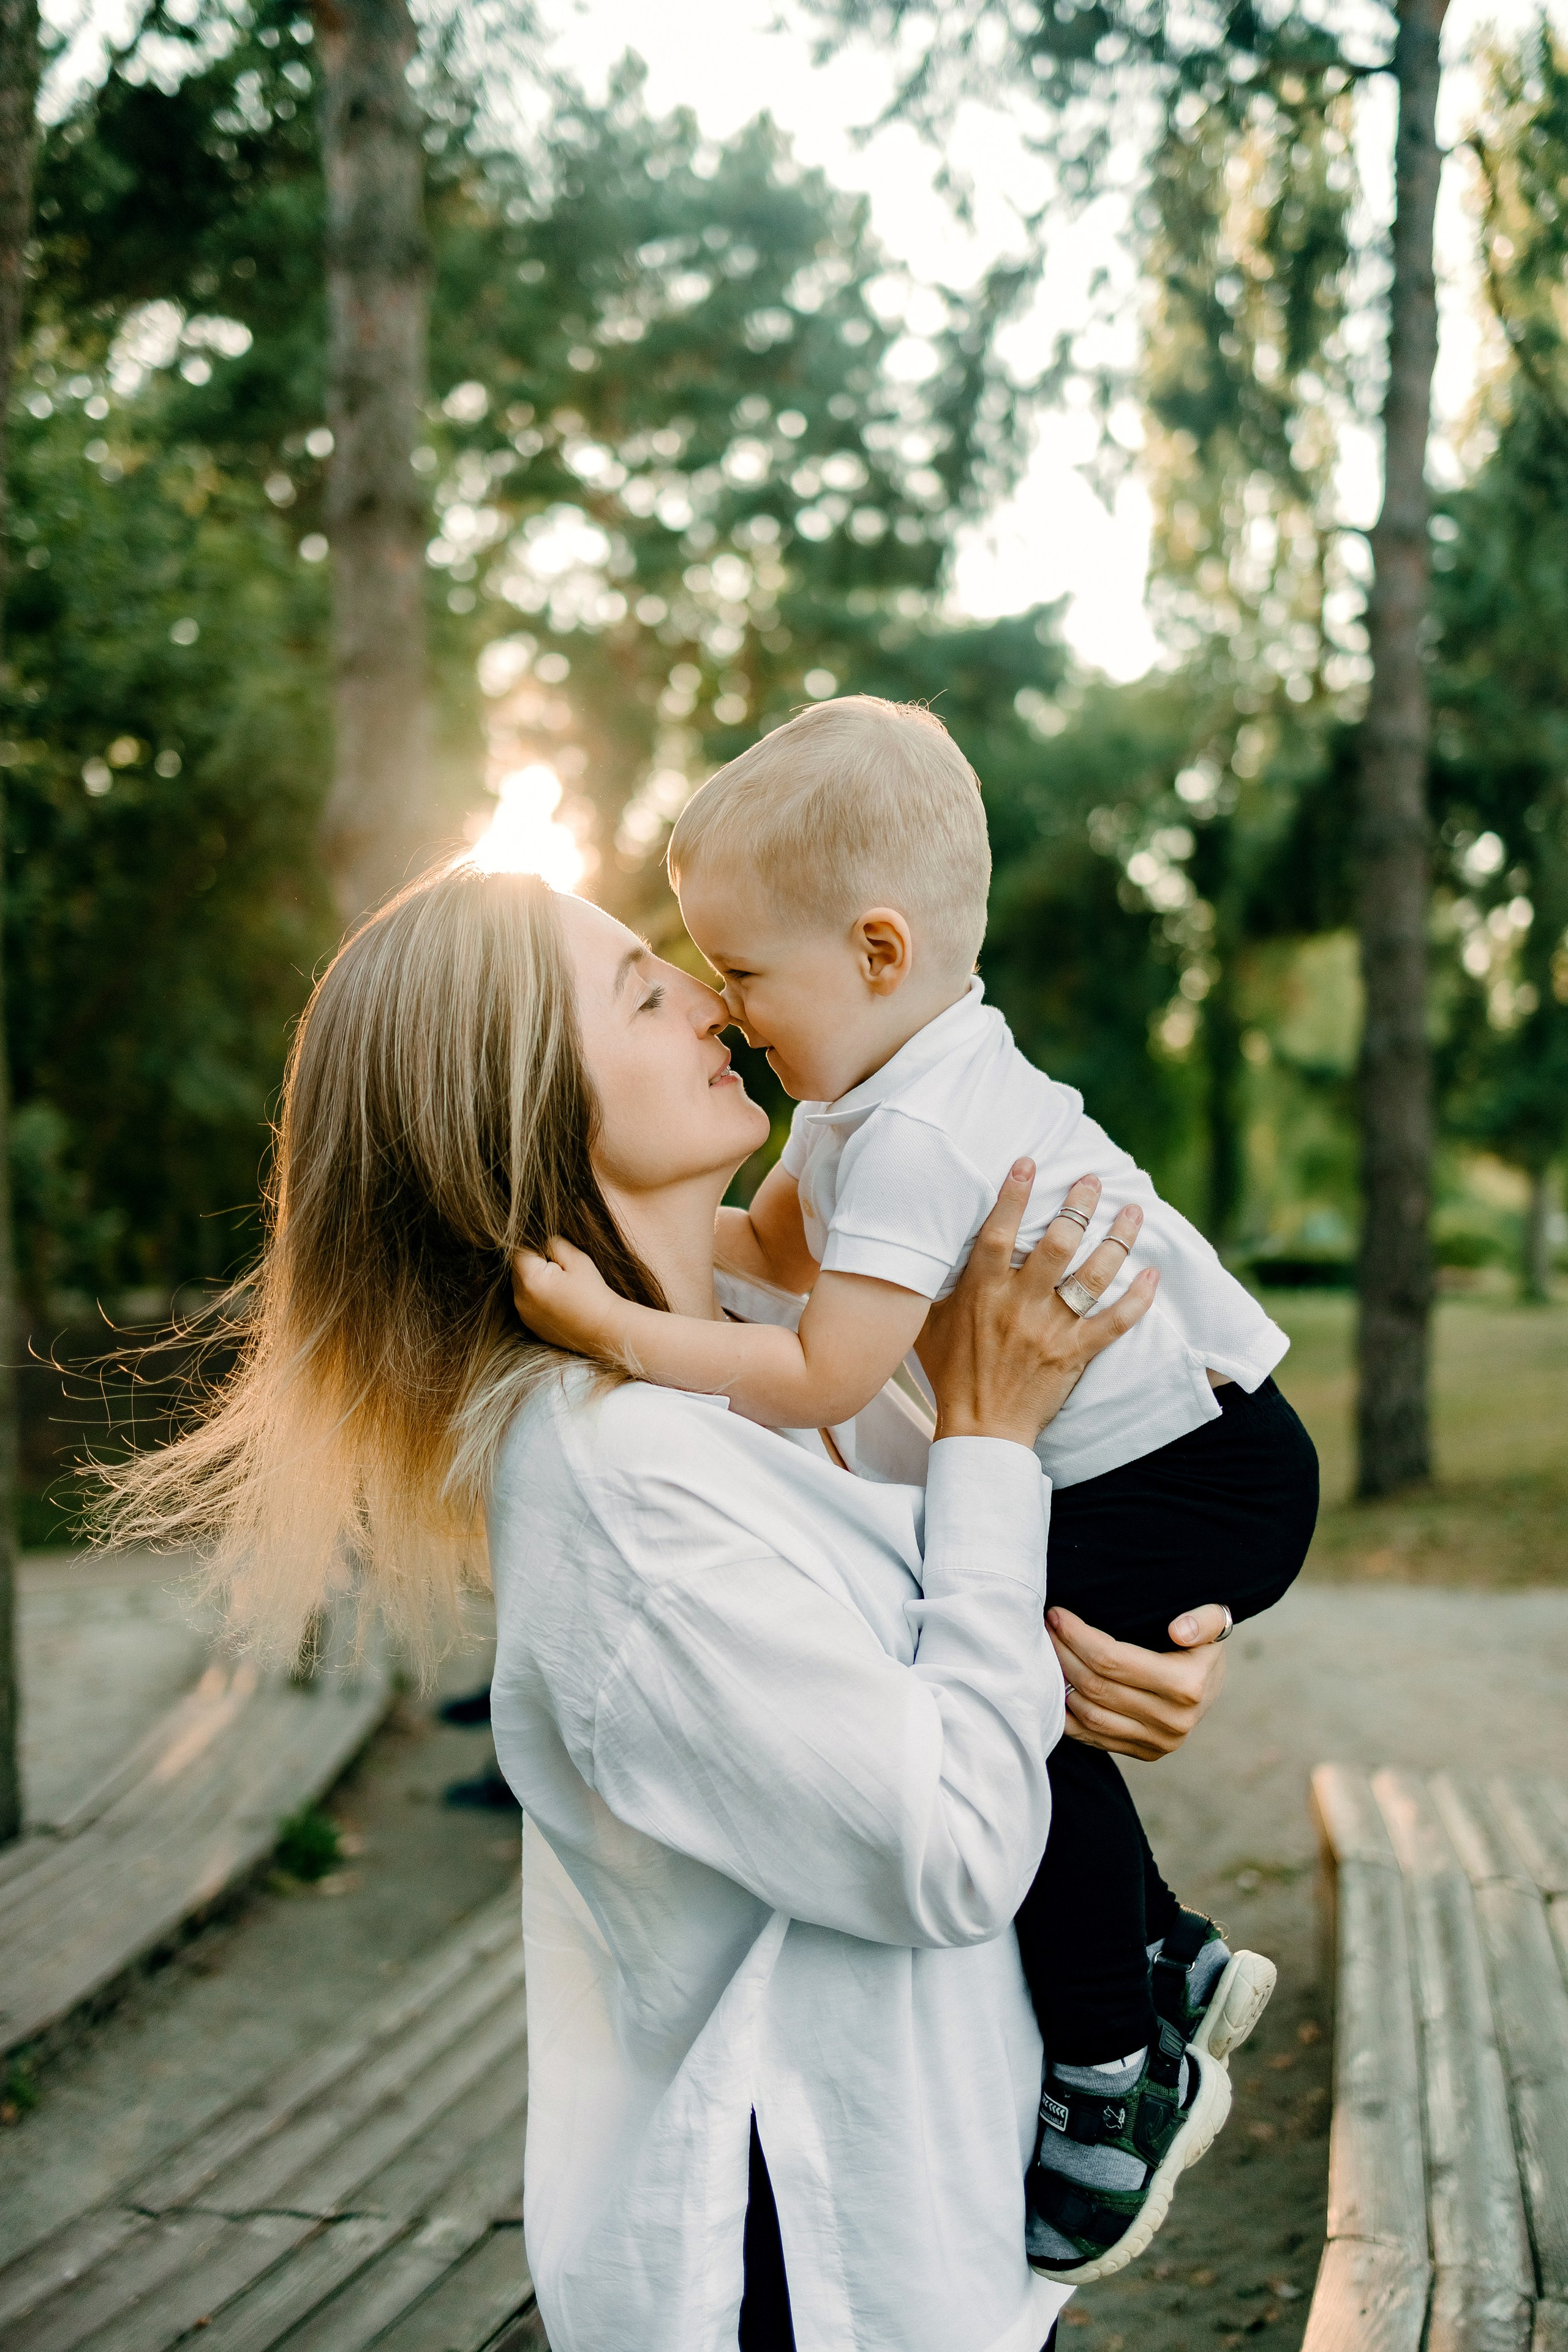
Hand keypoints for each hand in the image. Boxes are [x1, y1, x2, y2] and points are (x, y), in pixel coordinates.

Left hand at [511, 1236, 623, 1352]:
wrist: (604, 1330)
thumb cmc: (593, 1294)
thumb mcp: (577, 1259)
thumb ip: (554, 1243)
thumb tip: (541, 1240)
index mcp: (530, 1280)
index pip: (519, 1250)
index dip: (537, 1247)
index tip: (555, 1254)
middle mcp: (520, 1299)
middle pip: (518, 1268)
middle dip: (535, 1263)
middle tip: (561, 1270)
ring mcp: (524, 1314)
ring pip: (522, 1284)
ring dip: (536, 1279)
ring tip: (561, 1287)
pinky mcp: (530, 1324)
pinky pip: (527, 1301)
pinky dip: (539, 1296)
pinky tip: (559, 1300)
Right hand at [916, 1166, 1157, 1448]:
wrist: (980, 1429)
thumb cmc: (950, 1374)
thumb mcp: (928, 1324)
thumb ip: (935, 1284)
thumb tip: (922, 1249)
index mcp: (982, 1292)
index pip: (999, 1233)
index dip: (1014, 1196)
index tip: (1029, 1163)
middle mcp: (1019, 1305)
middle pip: (1056, 1244)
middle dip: (1079, 1206)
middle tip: (1095, 1180)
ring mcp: (1051, 1329)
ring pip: (1092, 1276)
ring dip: (1117, 1240)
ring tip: (1133, 1212)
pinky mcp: (1075, 1353)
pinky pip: (1114, 1323)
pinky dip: (1137, 1300)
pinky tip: (1153, 1275)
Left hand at [1048, 1602, 1230, 1762]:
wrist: (1212, 1683)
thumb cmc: (1202, 1643)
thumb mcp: (1214, 1620)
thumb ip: (1204, 1619)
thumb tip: (1179, 1631)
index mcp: (1186, 1686)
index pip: (1112, 1660)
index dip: (1078, 1636)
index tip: (1057, 1615)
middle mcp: (1172, 1721)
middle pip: (1096, 1686)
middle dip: (1063, 1654)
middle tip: (1045, 1629)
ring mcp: (1158, 1743)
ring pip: (1090, 1714)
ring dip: (1061, 1682)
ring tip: (1047, 1653)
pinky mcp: (1145, 1753)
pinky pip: (1094, 1737)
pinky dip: (1068, 1714)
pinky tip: (1055, 1688)